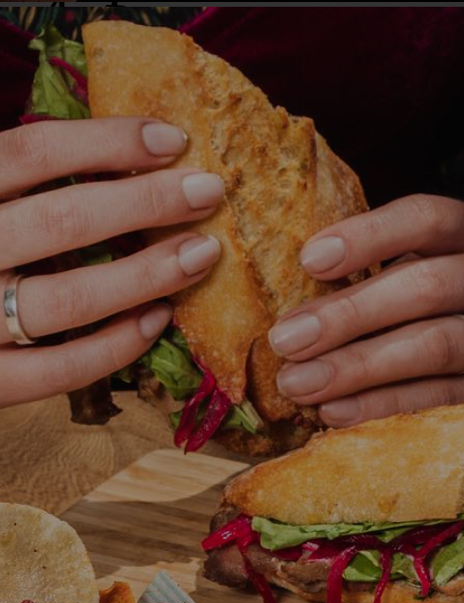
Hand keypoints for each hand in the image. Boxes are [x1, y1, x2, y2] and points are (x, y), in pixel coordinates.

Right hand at [0, 117, 223, 406]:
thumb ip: (22, 185)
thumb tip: (121, 160)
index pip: (31, 153)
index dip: (107, 142)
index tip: (173, 140)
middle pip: (61, 220)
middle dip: (145, 203)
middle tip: (209, 192)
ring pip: (67, 297)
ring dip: (144, 274)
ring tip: (200, 255)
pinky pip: (61, 369)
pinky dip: (115, 345)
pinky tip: (159, 319)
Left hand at [269, 194, 463, 426]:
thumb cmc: (443, 309)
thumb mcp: (425, 268)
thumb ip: (375, 270)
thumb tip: (289, 301)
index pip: (426, 218)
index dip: (367, 237)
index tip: (308, 260)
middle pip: (426, 288)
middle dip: (348, 315)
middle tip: (286, 340)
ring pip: (435, 347)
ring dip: (359, 367)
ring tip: (299, 384)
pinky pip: (441, 400)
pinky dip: (384, 406)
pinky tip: (336, 412)